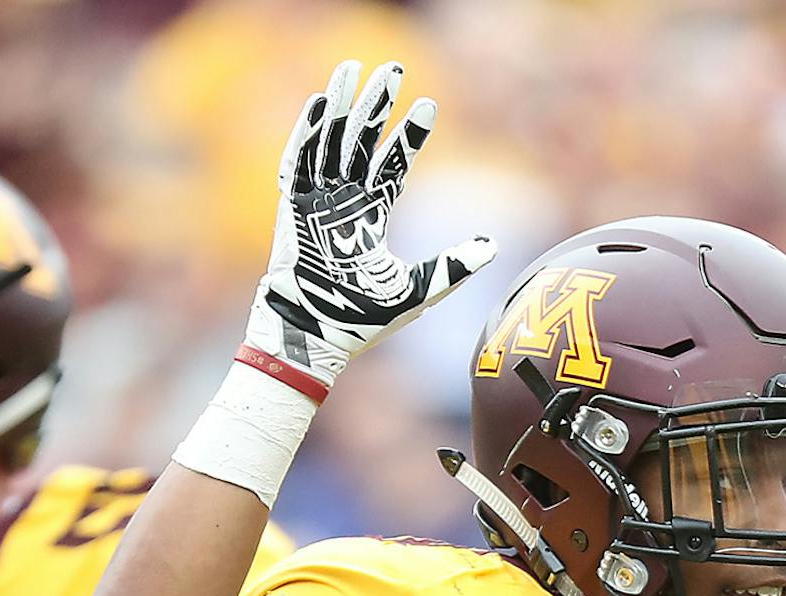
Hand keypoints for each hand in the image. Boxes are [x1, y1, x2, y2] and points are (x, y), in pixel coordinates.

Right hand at [242, 60, 493, 398]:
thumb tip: (493, 246)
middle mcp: (343, 206)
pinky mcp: (292, 210)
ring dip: (341, 105)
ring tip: (351, 68)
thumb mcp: (418, 291)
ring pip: (330, 143)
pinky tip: (319, 103)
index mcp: (370, 219)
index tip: (429, 105)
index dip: (410, 136)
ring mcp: (316, 205)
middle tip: (393, 67)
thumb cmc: (361, 323)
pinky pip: (299, 163)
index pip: (393, 166)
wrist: (315, 338)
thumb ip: (452, 267)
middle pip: (361, 143)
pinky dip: (307, 133)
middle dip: (376, 105)